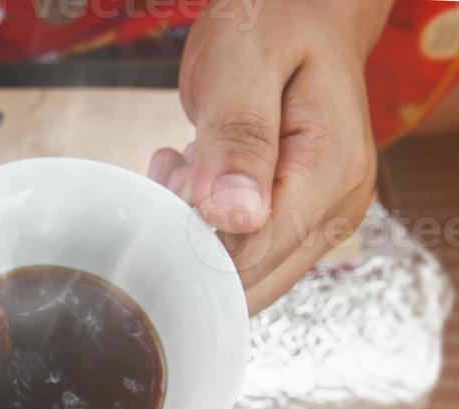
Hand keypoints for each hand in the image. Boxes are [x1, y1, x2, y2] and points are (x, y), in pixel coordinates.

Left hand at [148, 0, 388, 313]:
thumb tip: (236, 219)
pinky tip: (197, 172)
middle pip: (246, 279)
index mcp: (330, 176)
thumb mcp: (244, 66)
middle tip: (179, 170)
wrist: (303, 11)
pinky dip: (202, 224)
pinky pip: (240, 251)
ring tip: (189, 163)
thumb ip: (239, 139)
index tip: (173, 187)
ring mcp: (321, 219)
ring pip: (239, 272)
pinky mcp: (299, 220)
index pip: (250, 258)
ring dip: (194, 232)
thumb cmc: (274, 25)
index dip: (192, 245)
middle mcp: (336, 209)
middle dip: (192, 242)